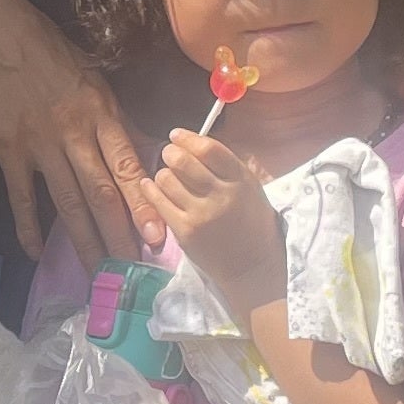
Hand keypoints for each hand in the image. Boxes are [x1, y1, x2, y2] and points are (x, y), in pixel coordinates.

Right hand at [0, 0, 148, 264]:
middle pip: (102, 193)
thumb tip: (148, 151)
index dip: (143, 204)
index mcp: (101, 113)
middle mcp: (75, 133)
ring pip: (67, 202)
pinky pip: (21, 195)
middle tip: (131, 269)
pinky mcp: (8, 148)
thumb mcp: (95, 78)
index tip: (158, 236)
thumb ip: (118, 119)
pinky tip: (35, 251)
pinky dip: (27, 224)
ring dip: (82, 240)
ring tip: (95, 271)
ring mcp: (40, 143)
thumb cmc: (51, 51)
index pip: (128, 167)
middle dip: (119, 235)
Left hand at [143, 127, 284, 313]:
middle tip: (169, 153)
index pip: (209, 148)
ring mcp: (201, 214)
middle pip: (183, 161)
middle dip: (171, 152)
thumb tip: (195, 145)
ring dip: (163, 173)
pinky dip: (150, 189)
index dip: (188, 138)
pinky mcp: (185, 232)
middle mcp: (221, 194)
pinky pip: (158, 202)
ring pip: (167, 179)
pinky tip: (150, 186)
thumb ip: (226, 168)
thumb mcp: (250, 190)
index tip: (177, 135)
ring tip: (167, 176)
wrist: (253, 268)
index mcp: (241, 180)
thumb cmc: (252, 225)